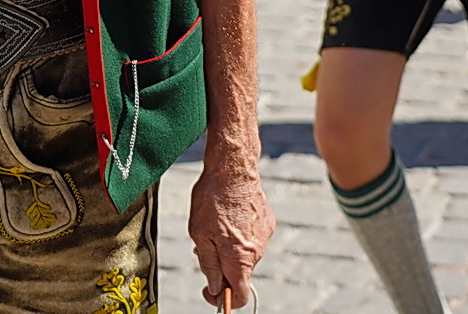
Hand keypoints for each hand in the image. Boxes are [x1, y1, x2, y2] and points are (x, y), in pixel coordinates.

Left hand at [188, 159, 273, 307]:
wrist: (234, 168)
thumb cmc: (212, 199)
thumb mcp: (199, 235)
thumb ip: (209, 265)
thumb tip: (213, 288)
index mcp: (239, 258)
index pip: (239, 295)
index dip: (223, 301)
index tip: (208, 292)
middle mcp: (256, 251)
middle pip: (240, 274)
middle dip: (222, 269)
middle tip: (203, 248)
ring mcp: (264, 236)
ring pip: (245, 255)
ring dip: (230, 250)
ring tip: (215, 225)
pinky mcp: (268, 222)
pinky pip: (252, 238)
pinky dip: (240, 235)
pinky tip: (229, 216)